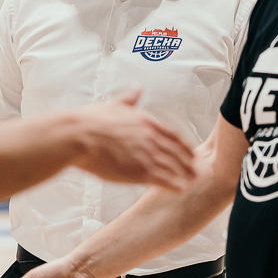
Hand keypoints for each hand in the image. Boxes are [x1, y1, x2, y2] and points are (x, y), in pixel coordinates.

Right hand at [73, 89, 196, 191]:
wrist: (77, 135)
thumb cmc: (90, 121)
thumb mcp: (114, 104)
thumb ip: (129, 98)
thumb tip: (137, 88)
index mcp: (145, 121)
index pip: (172, 135)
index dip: (183, 145)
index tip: (191, 152)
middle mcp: (150, 137)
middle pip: (177, 151)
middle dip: (189, 162)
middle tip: (199, 169)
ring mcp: (146, 154)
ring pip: (173, 166)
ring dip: (186, 174)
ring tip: (193, 181)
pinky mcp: (140, 171)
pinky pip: (163, 179)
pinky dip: (174, 184)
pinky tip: (181, 189)